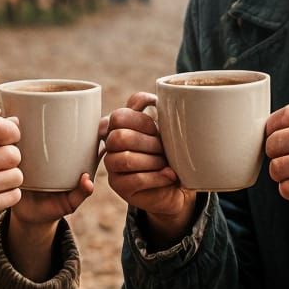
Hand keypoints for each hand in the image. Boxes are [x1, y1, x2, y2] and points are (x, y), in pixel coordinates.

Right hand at [104, 93, 196, 245]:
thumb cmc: (170, 152)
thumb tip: (149, 100)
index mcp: (119, 126)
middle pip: (119, 137)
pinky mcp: (120, 187)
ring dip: (153, 161)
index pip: (119, 116)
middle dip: (148, 143)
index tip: (157, 129)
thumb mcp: (166, 128)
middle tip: (163, 149)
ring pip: (126, 159)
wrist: (178, 183)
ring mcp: (112, 167)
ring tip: (166, 163)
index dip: (141, 121)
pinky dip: (158, 177)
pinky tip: (170, 175)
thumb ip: (156, 111)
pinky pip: (136, 179)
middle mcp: (110, 145)